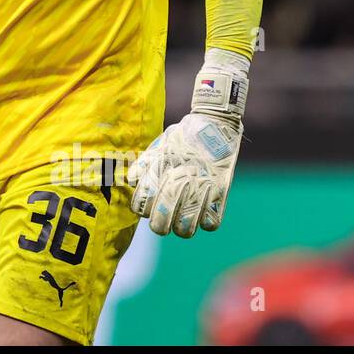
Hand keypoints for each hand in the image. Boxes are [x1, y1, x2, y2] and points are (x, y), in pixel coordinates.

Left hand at [128, 48, 248, 237]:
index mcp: (157, 174)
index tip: (147, 207)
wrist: (213, 123)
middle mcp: (176, 183)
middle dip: (159, 226)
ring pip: (185, 229)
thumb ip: (143, 165)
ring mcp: (199, 189)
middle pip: (160, 223)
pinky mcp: (221, 192)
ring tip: (182, 223)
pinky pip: (211, 223)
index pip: (140, 207)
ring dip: (182, 229)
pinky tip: (203, 214)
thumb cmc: (181, 138)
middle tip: (163, 223)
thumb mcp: (158, 147)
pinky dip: (206, 222)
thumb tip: (132, 181)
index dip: (142, 210)